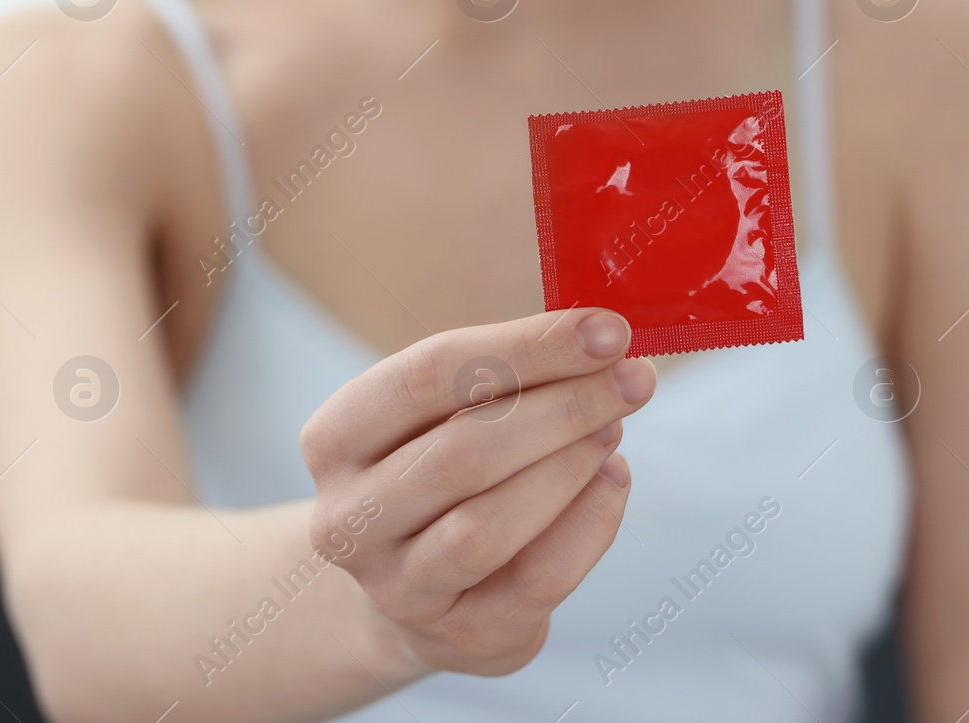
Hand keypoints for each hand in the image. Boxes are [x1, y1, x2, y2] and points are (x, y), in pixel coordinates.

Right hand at [300, 308, 654, 675]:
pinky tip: (614, 479)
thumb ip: (509, 372)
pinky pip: (539, 577)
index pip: (429, 375)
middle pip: (463, 451)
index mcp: (335, 439)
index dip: (528, 347)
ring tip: (615, 425)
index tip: (608, 330)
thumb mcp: (449, 413)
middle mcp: (349, 520)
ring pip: (490, 524)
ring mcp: (399, 589)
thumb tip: (601, 338)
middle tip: (633, 377)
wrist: (417, 592)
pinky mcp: (462, 637)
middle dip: (565, 405)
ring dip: (571, 465)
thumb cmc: (444, 472)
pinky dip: (591, 520)